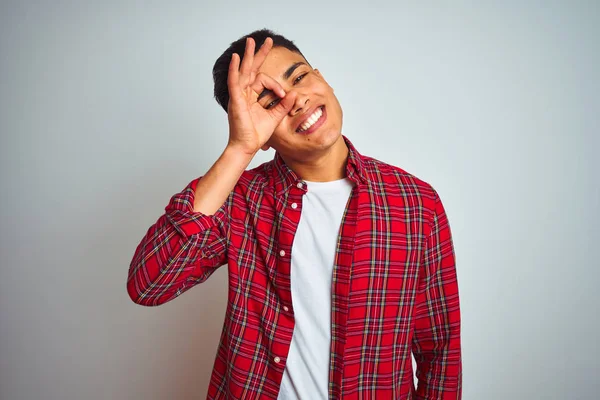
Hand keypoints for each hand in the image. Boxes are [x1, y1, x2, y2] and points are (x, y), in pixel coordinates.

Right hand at [226, 37, 296, 154]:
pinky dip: (234, 70)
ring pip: (243, 71)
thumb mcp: (275, 116)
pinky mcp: (236, 100)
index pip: (263, 80)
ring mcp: (239, 95)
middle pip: (252, 69)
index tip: (282, 94)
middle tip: (266, 40)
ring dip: (248, 56)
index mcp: (252, 96)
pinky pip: (234, 82)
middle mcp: (244, 93)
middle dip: (259, 54)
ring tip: (251, 42)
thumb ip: (284, 105)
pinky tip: (236, 59)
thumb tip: (294, 94)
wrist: (247, 146)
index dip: (275, 85)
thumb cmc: (256, 134)